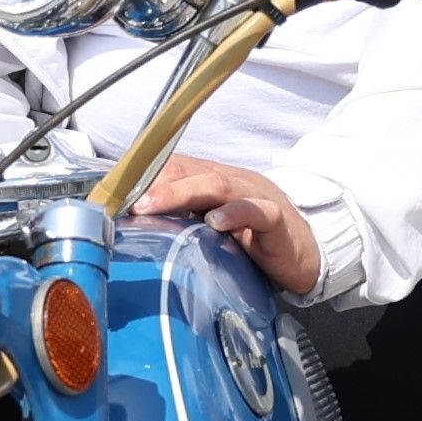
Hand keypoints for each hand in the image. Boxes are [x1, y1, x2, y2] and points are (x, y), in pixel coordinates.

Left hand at [133, 155, 321, 299]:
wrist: (307, 254)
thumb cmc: (255, 241)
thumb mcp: (212, 228)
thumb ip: (183, 222)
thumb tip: (139, 226)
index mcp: (214, 181)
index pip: (174, 167)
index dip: (144, 178)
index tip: (114, 198)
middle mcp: (233, 182)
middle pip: (190, 171)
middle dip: (154, 185)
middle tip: (128, 204)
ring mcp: (255, 197)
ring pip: (217, 184)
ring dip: (181, 194)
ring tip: (152, 207)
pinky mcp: (276, 220)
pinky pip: (256, 211)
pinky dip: (235, 214)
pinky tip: (216, 223)